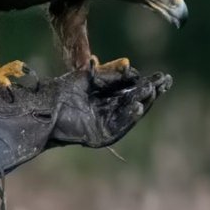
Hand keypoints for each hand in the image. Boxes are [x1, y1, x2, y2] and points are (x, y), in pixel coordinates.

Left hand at [49, 66, 170, 148]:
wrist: (45, 106)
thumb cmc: (64, 90)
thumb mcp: (91, 78)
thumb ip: (111, 76)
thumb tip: (134, 72)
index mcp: (108, 99)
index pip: (133, 92)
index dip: (148, 84)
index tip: (162, 77)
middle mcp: (109, 113)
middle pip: (135, 102)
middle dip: (150, 93)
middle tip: (164, 82)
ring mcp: (106, 126)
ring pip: (129, 114)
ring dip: (143, 103)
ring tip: (154, 91)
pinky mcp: (100, 137)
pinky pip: (119, 126)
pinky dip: (130, 116)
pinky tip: (139, 106)